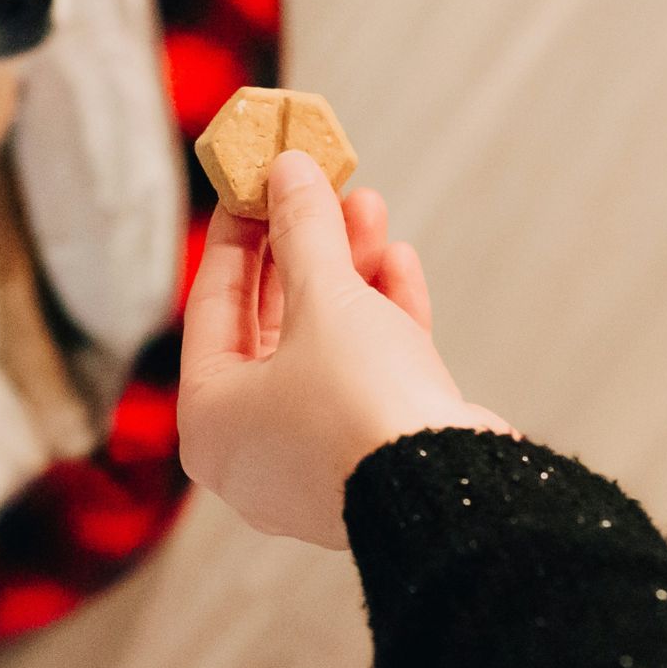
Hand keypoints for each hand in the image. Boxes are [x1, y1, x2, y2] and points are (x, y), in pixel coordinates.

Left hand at [178, 151, 511, 548]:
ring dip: (347, 273)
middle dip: (302, 249)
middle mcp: (253, 449)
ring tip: (368, 204)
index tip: (254, 182)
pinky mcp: (375, 461)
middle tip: (317, 188)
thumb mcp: (325, 299)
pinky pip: (367, 379)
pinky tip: (399, 261)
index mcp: (210, 421)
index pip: (212, 306)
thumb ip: (302, 230)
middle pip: (270, 324)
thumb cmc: (361, 406)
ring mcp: (316, 460)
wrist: (457, 496)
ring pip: (324, 346)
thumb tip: (288, 171)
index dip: (236, 235)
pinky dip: (381, 320)